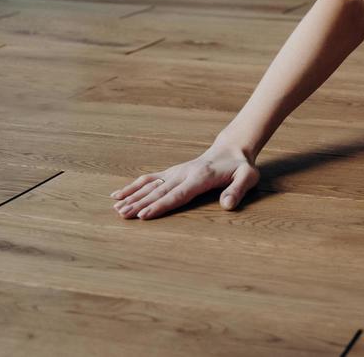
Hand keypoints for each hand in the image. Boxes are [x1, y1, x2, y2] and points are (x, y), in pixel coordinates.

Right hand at [110, 143, 259, 219]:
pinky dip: (133, 186)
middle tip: (123, 215)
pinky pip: (149, 178)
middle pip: (159, 191)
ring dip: (133, 196)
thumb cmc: (240, 167)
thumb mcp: (247, 177)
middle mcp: (183, 174)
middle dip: (140, 204)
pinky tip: (118, 194)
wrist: (231, 149)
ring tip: (116, 207)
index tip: (144, 215)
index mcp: (200, 177)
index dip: (160, 205)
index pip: (177, 194)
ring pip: (150, 185)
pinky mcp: (171, 172)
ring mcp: (175, 172)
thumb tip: (227, 205)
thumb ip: (237, 190)